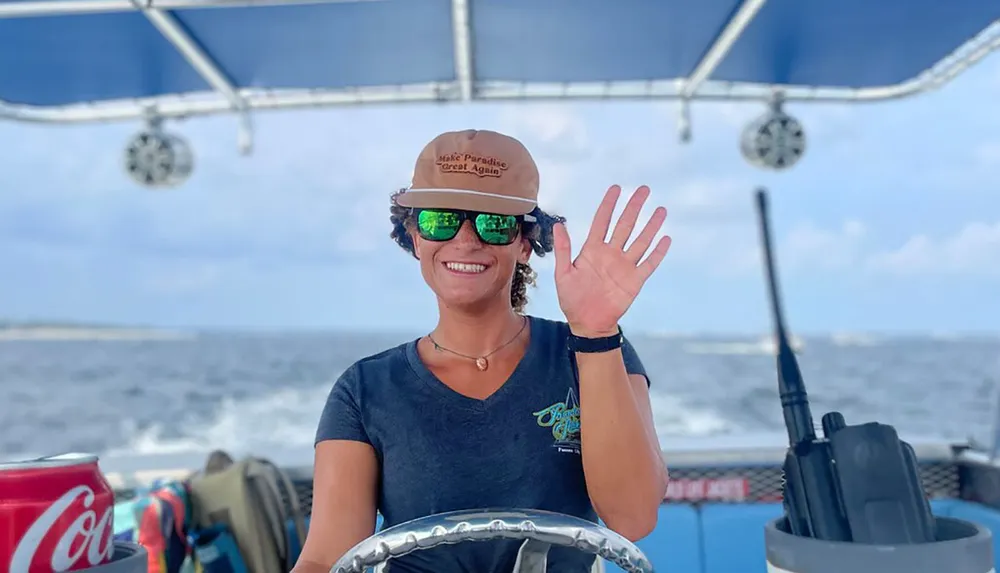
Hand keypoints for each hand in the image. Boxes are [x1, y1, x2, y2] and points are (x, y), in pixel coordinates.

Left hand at [553, 185, 670, 336]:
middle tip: (644, 189)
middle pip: (625, 225)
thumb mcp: (563, 274)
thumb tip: (559, 225)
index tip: (616, 188)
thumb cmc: (572, 300)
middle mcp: (611, 254)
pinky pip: (649, 264)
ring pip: (640, 241)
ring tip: (661, 210)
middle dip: (634, 207)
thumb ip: (563, 250)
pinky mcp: (635, 280)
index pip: (602, 221)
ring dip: (651, 226)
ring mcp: (624, 266)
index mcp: (592, 250)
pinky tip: (665, 238)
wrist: (587, 323)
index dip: (608, 205)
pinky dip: (658, 252)